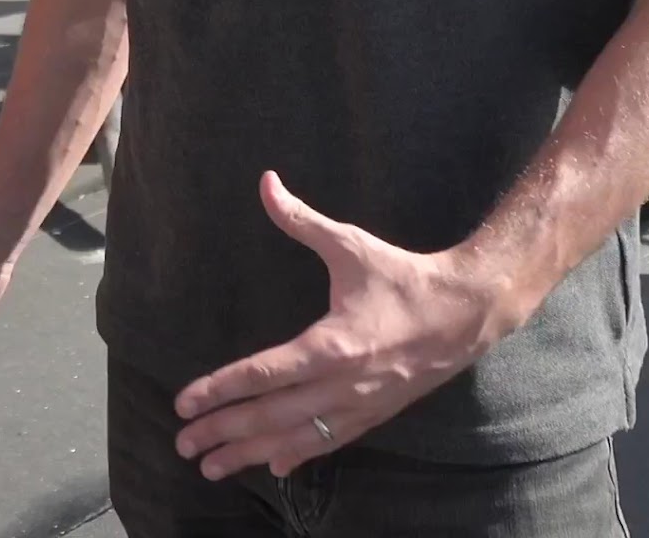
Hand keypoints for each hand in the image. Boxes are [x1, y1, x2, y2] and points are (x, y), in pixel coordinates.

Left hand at [172, 173, 513, 480]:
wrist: (465, 313)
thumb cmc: (401, 276)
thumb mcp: (350, 244)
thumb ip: (301, 219)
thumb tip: (265, 182)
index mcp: (332, 345)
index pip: (263, 374)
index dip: (220, 390)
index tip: (184, 403)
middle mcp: (342, 385)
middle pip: (271, 417)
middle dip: (223, 432)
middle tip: (183, 445)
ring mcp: (359, 406)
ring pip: (295, 439)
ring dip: (250, 454)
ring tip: (211, 467)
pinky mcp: (374, 415)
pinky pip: (328, 443)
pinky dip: (297, 456)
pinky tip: (273, 468)